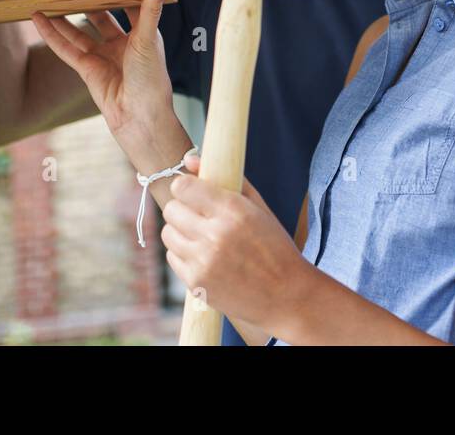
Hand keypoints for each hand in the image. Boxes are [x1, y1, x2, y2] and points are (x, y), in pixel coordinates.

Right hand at [30, 0, 175, 141]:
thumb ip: (150, 10)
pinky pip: (66, 48)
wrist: (139, 115)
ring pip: (79, 31)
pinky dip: (51, 34)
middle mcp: (122, 44)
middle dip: (89, 1)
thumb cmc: (151, 79)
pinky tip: (39, 19)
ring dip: (64, 16)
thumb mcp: (149, 39)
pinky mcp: (86, 69)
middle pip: (101, 17)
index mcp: (142, 35)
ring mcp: (103, 56)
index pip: (130, 7)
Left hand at [163, 153, 312, 329]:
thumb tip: (190, 158)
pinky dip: (183, 254)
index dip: (185, 186)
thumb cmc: (274, 247)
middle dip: (182, 208)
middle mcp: (215, 234)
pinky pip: (172, 257)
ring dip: (180, 231)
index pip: (183, 187)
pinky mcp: (195, 282)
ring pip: (167, 233)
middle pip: (171, 209)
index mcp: (234, 210)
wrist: (286, 295)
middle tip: (198, 215)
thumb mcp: (258, 207)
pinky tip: (203, 255)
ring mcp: (203, 260)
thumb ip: (226, 178)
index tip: (193, 191)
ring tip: (201, 236)